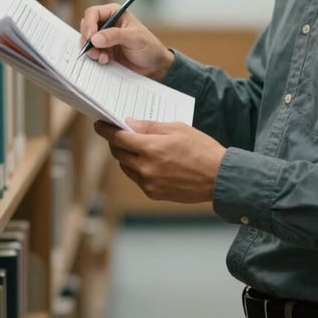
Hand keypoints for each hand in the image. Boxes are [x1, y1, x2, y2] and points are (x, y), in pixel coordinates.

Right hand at [79, 4, 174, 79]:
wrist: (154, 67)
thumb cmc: (150, 48)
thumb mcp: (135, 39)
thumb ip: (115, 36)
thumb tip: (95, 38)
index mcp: (115, 13)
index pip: (93, 13)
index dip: (89, 24)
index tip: (91, 37)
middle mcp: (108, 24)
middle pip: (86, 26)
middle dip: (88, 39)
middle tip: (95, 50)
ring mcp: (104, 38)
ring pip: (86, 41)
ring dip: (91, 50)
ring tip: (103, 57)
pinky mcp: (103, 51)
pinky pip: (91, 52)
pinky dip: (95, 57)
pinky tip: (105, 60)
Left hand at [94, 119, 225, 203]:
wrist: (218, 177)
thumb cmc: (201, 149)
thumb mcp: (177, 128)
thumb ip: (150, 127)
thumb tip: (129, 124)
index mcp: (150, 148)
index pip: (118, 138)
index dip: (105, 130)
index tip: (99, 124)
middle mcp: (145, 168)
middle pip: (118, 153)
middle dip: (115, 142)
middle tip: (118, 133)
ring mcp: (148, 183)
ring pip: (126, 167)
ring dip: (126, 156)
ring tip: (135, 146)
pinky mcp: (154, 193)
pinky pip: (137, 179)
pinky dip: (137, 168)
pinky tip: (149, 161)